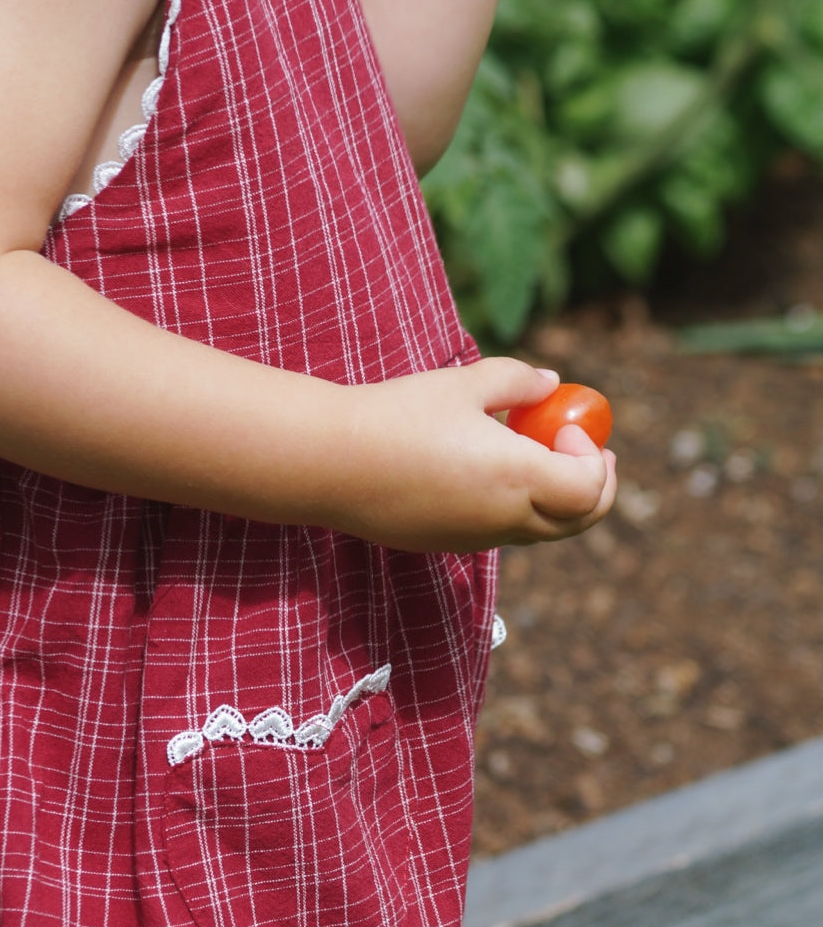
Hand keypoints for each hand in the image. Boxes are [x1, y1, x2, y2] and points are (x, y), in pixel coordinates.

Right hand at [331, 358, 616, 553]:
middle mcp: (505, 518)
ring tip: (534, 453)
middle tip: (589, 452)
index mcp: (518, 477)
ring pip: (543, 530)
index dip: (592, 457)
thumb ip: (517, 382)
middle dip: (596, 487)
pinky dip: (519, 507)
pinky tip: (488, 469)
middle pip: (579, 521)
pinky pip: (504, 532)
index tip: (569, 425)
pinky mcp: (449, 544)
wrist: (331, 462)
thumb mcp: (462, 384)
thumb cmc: (397, 415)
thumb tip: (552, 383)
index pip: (588, 487)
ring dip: (557, 497)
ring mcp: (477, 538)